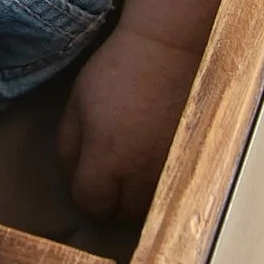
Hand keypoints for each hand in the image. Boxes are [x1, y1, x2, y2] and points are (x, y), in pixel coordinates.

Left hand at [57, 24, 200, 220]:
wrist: (170, 48)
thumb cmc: (119, 69)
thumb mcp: (78, 102)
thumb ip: (68, 145)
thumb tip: (71, 177)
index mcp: (107, 155)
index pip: (91, 203)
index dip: (86, 193)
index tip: (89, 179)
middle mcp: (142, 171)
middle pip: (123, 215)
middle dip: (114, 201)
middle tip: (113, 176)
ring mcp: (172, 169)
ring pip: (152, 208)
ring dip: (141, 198)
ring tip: (137, 171)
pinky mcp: (195, 161)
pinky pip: (175, 191)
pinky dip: (164, 186)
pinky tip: (159, 164)